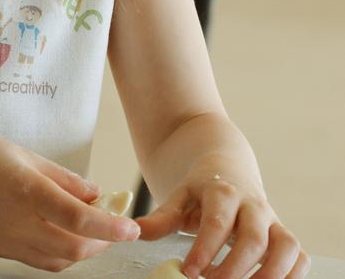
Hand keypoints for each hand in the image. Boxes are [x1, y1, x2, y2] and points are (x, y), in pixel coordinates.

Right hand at [0, 123, 139, 271]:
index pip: (80, 219)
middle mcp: (16, 223)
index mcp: (25, 190)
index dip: (111, 226)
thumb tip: (93, 193)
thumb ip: (61, 177)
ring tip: (91, 230)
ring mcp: (4, 242)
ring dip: (81, 251)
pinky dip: (57, 253)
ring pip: (57, 261)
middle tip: (114, 225)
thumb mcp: (22, 153)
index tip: (131, 226)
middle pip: (74, 248)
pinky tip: (60, 233)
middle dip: (102, 242)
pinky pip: (35, 260)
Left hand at [135, 175, 309, 278]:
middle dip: (235, 268)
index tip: (190, 272)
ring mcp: (271, 220)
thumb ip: (161, 217)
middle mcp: (252, 205)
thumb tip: (136, 232)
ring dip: (270, 274)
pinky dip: (292, 275)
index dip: (205, 248)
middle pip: (254, 238)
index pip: (217, 221)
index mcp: (222, 191)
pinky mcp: (282, 234)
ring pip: (286, 246)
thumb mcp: (178, 196)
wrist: (226, 166)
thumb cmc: (199, 189)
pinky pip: (299, 255)